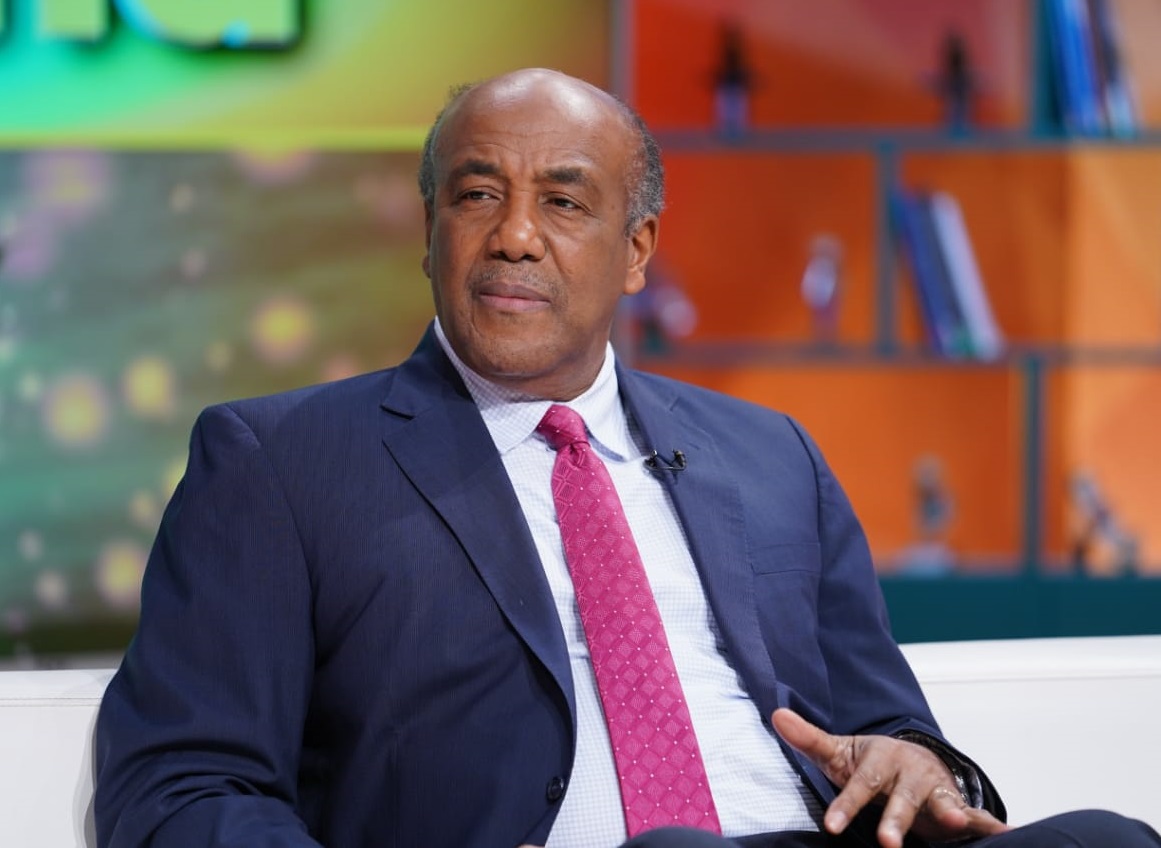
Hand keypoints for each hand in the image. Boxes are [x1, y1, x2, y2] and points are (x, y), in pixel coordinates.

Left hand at [772, 708, 1008, 847]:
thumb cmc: (869, 763)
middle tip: (887, 843)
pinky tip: (1009, 833)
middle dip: (895, 819)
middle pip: (901, 798)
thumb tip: (776, 714)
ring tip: (958, 823)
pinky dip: (991, 824)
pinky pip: (976, 815)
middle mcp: (909, 771)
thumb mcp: (838, 753)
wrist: (908, 760)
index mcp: (879, 759)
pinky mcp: (955, 804)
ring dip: (951, 813)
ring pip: (939, 804)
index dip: (845, 804)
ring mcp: (934, 787)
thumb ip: (809, 739)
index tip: (831, 826)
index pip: (860, 784)